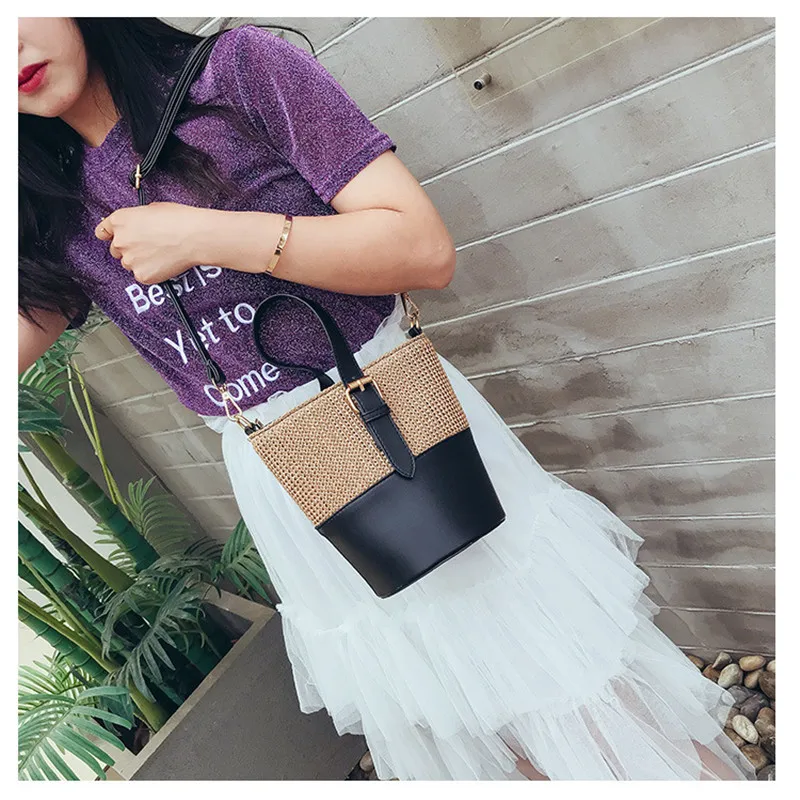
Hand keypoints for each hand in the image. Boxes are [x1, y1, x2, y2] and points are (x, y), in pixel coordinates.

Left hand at [94, 202, 209, 284]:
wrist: (195, 237)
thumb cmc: (179, 220)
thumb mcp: (152, 209)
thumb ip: (137, 219)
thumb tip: (138, 225)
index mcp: (120, 220)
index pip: (101, 231)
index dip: (109, 235)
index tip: (113, 238)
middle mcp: (120, 241)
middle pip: (115, 250)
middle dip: (128, 249)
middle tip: (147, 246)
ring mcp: (130, 260)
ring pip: (129, 264)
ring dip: (139, 261)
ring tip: (159, 254)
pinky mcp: (141, 275)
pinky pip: (142, 275)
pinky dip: (151, 272)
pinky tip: (163, 263)